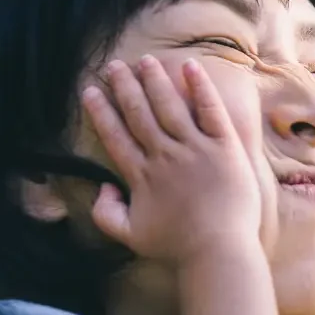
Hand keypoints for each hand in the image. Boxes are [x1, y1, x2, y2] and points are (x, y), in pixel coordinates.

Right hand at [82, 55, 277, 262]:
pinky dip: (200, 87)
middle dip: (124, 87)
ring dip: (155, 80)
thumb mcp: (130, 236)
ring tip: (145, 62)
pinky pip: (210, 111)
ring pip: (170, 106)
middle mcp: (164, 156)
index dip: (101, 112)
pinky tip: (189, 66)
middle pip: (139, 114)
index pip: (115, 136)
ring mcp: (195, 149)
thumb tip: (103, 186)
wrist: (218, 252)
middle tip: (113, 67)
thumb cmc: (177, 248)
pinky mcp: (224, 148)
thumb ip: (106, 213)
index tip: (90, 91)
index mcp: (141, 175)